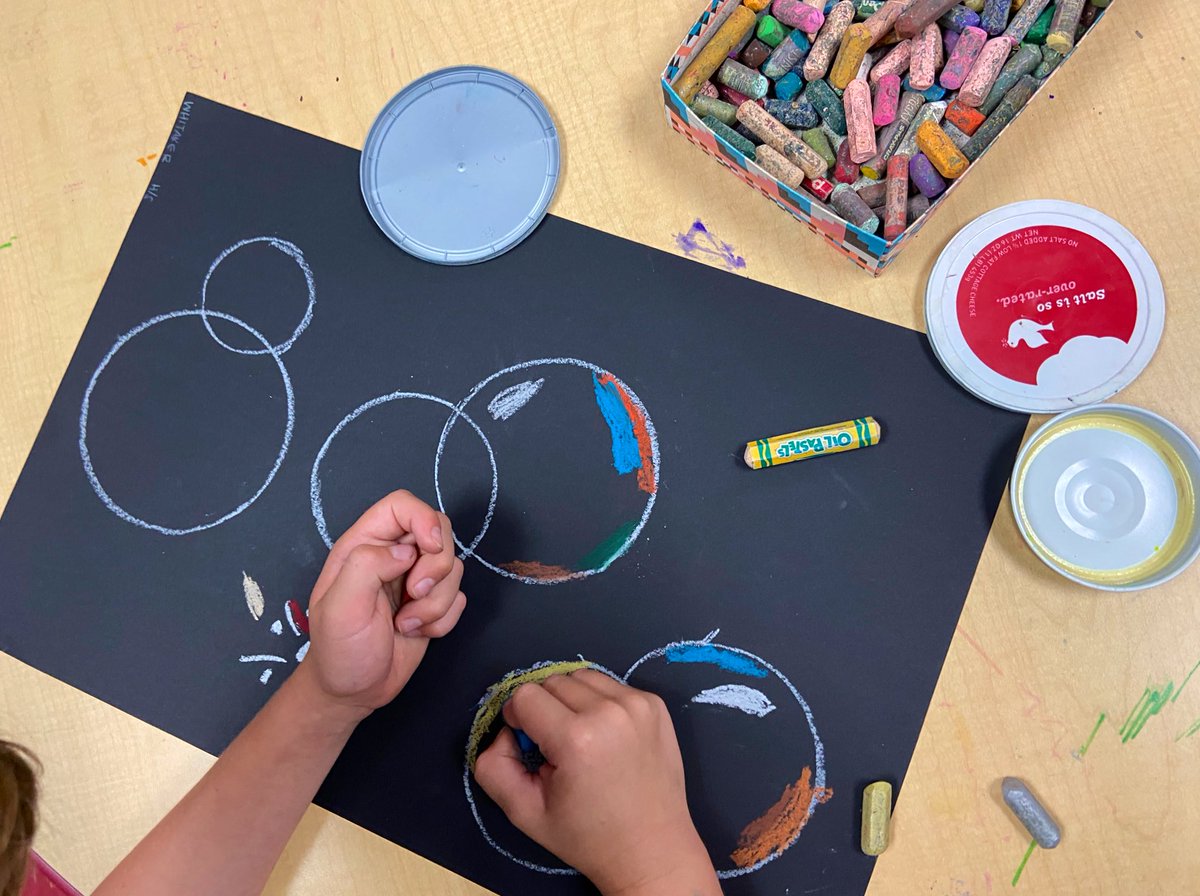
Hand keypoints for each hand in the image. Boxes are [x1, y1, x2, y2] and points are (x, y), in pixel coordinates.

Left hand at [303, 490, 465, 717]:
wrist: (353, 692)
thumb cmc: (338, 649)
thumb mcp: (340, 606)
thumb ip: (368, 566)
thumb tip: (407, 551)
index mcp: (364, 545)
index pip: (402, 505)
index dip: (424, 519)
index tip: (429, 549)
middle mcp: (393, 556)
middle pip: (439, 531)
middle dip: (436, 567)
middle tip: (413, 594)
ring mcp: (415, 580)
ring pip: (453, 567)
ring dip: (435, 602)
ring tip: (406, 624)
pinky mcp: (433, 604)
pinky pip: (458, 598)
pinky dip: (443, 619)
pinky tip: (416, 632)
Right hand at [473, 670, 720, 895]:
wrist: (651, 850)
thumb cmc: (586, 836)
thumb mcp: (524, 812)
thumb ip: (493, 766)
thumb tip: (505, 730)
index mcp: (576, 738)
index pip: (525, 696)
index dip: (518, 719)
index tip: (531, 748)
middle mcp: (610, 711)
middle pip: (552, 681)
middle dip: (545, 709)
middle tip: (557, 748)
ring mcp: (638, 704)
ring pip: (581, 677)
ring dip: (572, 700)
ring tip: (582, 739)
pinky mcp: (655, 704)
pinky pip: (611, 685)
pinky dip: (600, 703)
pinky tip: (608, 738)